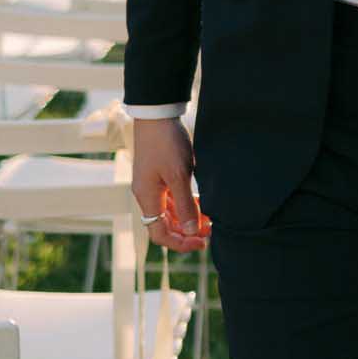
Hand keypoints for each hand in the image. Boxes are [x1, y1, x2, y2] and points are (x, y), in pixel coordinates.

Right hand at [131, 117, 209, 252]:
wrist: (157, 115)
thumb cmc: (166, 143)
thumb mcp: (179, 175)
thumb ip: (185, 205)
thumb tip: (190, 231)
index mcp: (147, 198)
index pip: (159, 234)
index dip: (180, 243)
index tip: (202, 242)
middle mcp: (147, 195)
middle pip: (164, 225)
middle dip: (186, 232)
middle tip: (210, 232)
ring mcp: (153, 185)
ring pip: (170, 212)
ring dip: (188, 219)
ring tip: (210, 220)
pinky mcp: (160, 175)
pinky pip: (172, 198)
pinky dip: (186, 204)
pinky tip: (202, 204)